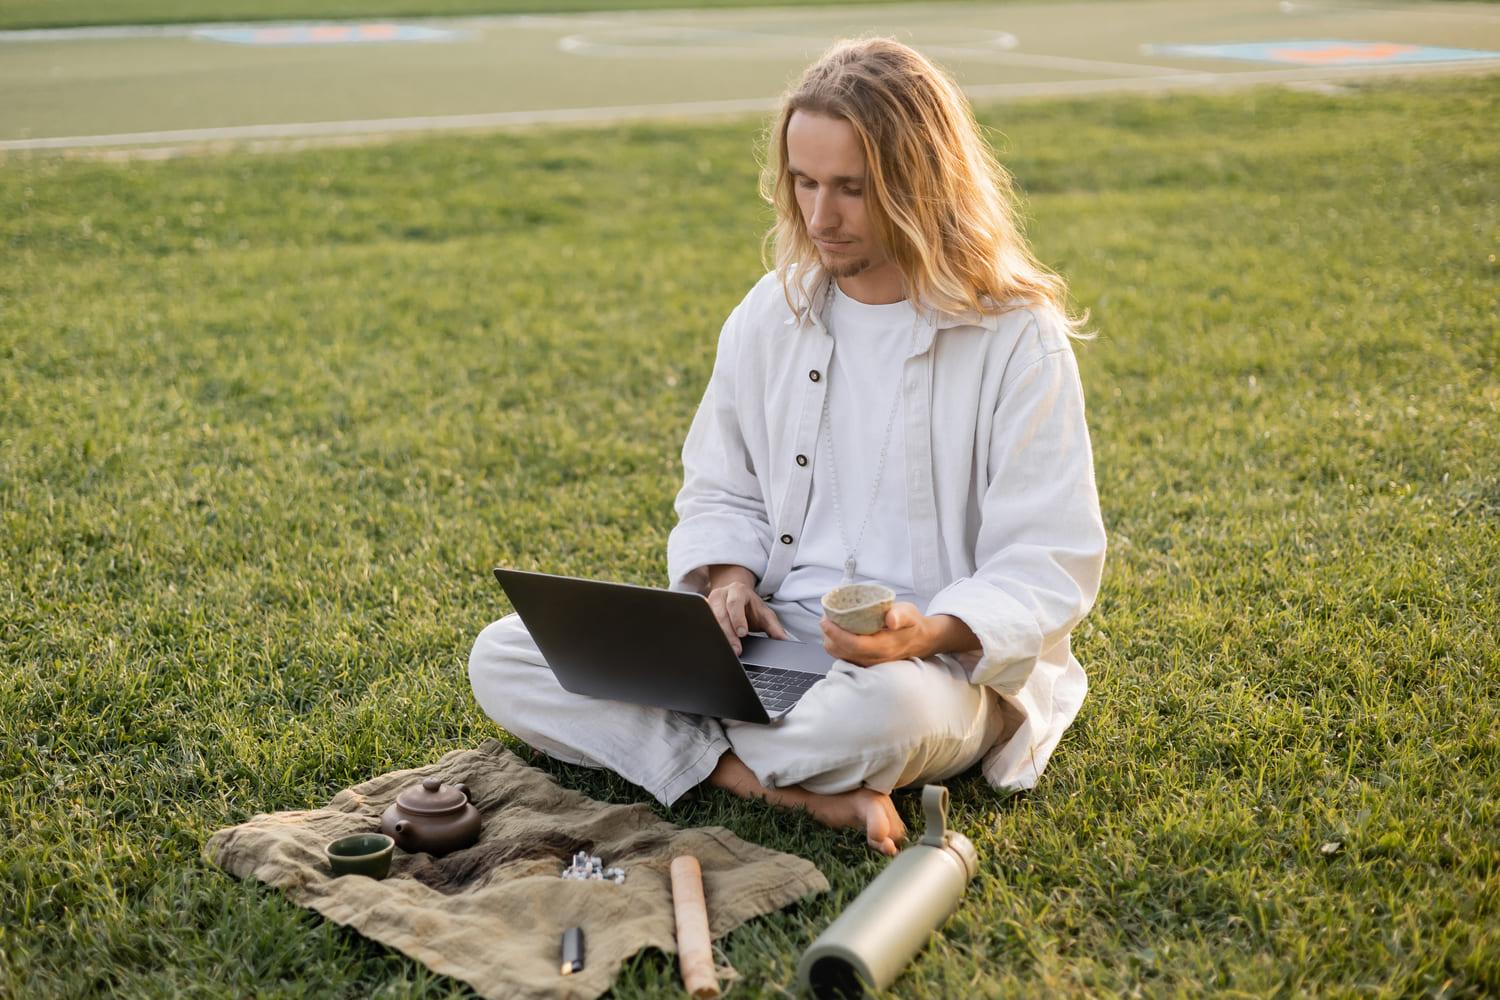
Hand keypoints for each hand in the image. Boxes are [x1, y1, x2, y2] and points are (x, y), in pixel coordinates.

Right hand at [706, 565, 788, 653]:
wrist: (736, 596)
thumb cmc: (751, 607)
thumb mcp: (765, 614)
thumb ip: (774, 627)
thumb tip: (785, 641)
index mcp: (738, 590)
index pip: (735, 604)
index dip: (738, 619)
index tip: (743, 634)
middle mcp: (721, 594)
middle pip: (721, 613)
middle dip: (728, 633)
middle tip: (736, 649)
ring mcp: (709, 601)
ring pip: (710, 619)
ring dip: (718, 635)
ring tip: (726, 650)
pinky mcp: (703, 611)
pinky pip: (704, 623)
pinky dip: (710, 634)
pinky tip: (715, 645)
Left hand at [820, 603, 977, 666]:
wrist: (922, 640)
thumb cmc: (913, 625)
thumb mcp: (909, 614)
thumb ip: (900, 615)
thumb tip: (890, 618)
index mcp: (883, 647)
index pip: (853, 644)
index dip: (836, 633)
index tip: (826, 619)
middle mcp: (874, 659)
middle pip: (842, 650)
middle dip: (829, 634)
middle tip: (825, 616)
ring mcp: (869, 663)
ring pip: (841, 655)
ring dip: (830, 640)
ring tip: (829, 623)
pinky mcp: (865, 663)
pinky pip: (844, 656)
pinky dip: (836, 645)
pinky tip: (836, 633)